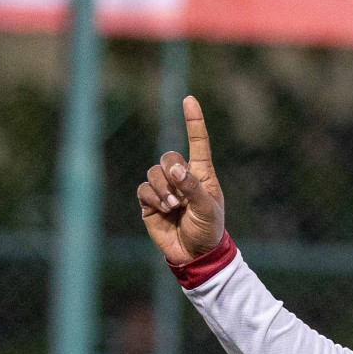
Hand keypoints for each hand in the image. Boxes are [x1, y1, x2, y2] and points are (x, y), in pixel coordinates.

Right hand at [138, 96, 224, 264]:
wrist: (195, 254)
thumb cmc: (208, 229)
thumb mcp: (207, 208)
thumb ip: (192, 187)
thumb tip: (174, 168)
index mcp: (202, 173)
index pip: (198, 142)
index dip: (194, 121)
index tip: (189, 99)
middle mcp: (181, 177)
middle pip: (167, 156)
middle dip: (172, 172)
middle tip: (182, 196)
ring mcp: (164, 189)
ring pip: (153, 173)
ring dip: (163, 189)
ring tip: (175, 207)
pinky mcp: (149, 202)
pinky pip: (144, 189)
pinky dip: (153, 198)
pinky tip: (164, 210)